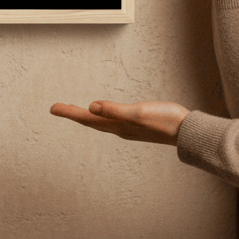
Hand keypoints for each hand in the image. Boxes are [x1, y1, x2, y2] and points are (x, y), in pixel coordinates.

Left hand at [49, 100, 189, 145]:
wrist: (186, 131)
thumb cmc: (164, 120)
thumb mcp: (138, 112)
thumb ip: (114, 110)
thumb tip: (90, 107)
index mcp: (117, 126)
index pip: (88, 119)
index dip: (70, 113)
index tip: (53, 108)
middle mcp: (119, 129)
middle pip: (91, 122)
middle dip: (73, 114)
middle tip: (56, 108)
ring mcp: (128, 128)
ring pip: (100, 123)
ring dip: (86, 117)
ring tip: (75, 111)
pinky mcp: (137, 125)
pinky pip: (111, 121)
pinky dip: (102, 117)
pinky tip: (104, 114)